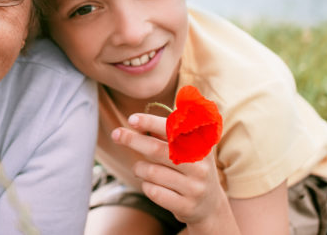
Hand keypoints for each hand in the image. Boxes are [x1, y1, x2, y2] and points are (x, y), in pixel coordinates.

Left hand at [112, 113, 237, 232]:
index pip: (173, 129)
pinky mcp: (187, 206)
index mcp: (201, 146)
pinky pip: (153, 191)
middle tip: (116, 134)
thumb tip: (136, 122)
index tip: (132, 119)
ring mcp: (195, 187)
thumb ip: (166, 134)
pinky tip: (150, 184)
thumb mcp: (186, 148)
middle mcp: (201, 166)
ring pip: (151, 172)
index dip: (151, 123)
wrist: (210, 206)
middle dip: (132, 140)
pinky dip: (145, 185)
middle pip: (157, 150)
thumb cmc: (189, 168)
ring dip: (138, 168)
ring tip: (139, 168)